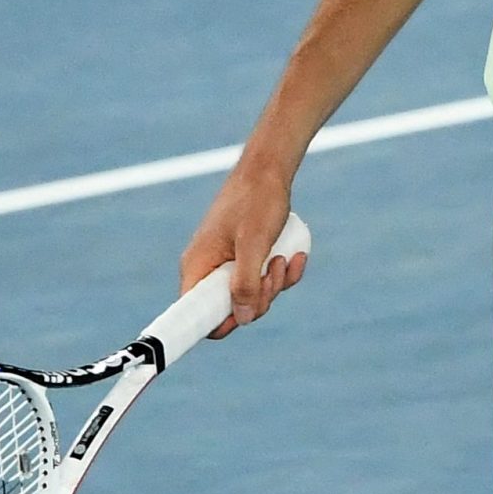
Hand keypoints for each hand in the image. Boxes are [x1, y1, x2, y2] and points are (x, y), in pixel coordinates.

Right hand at [180, 164, 308, 339]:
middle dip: (260, 297)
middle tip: (274, 270)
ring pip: (252, 295)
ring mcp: (227, 264)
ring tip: (285, 256)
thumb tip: (244, 319)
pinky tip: (296, 256)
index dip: (217, 324)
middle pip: (231, 309)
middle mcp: (208, 269)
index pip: (196, 314)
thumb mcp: (254, 243)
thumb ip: (247, 282)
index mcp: (198, 266)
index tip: (244, 316)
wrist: (269, 169)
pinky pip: (262, 279)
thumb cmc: (257, 200)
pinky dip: (282, 273)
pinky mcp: (245, 258)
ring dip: (275, 283)